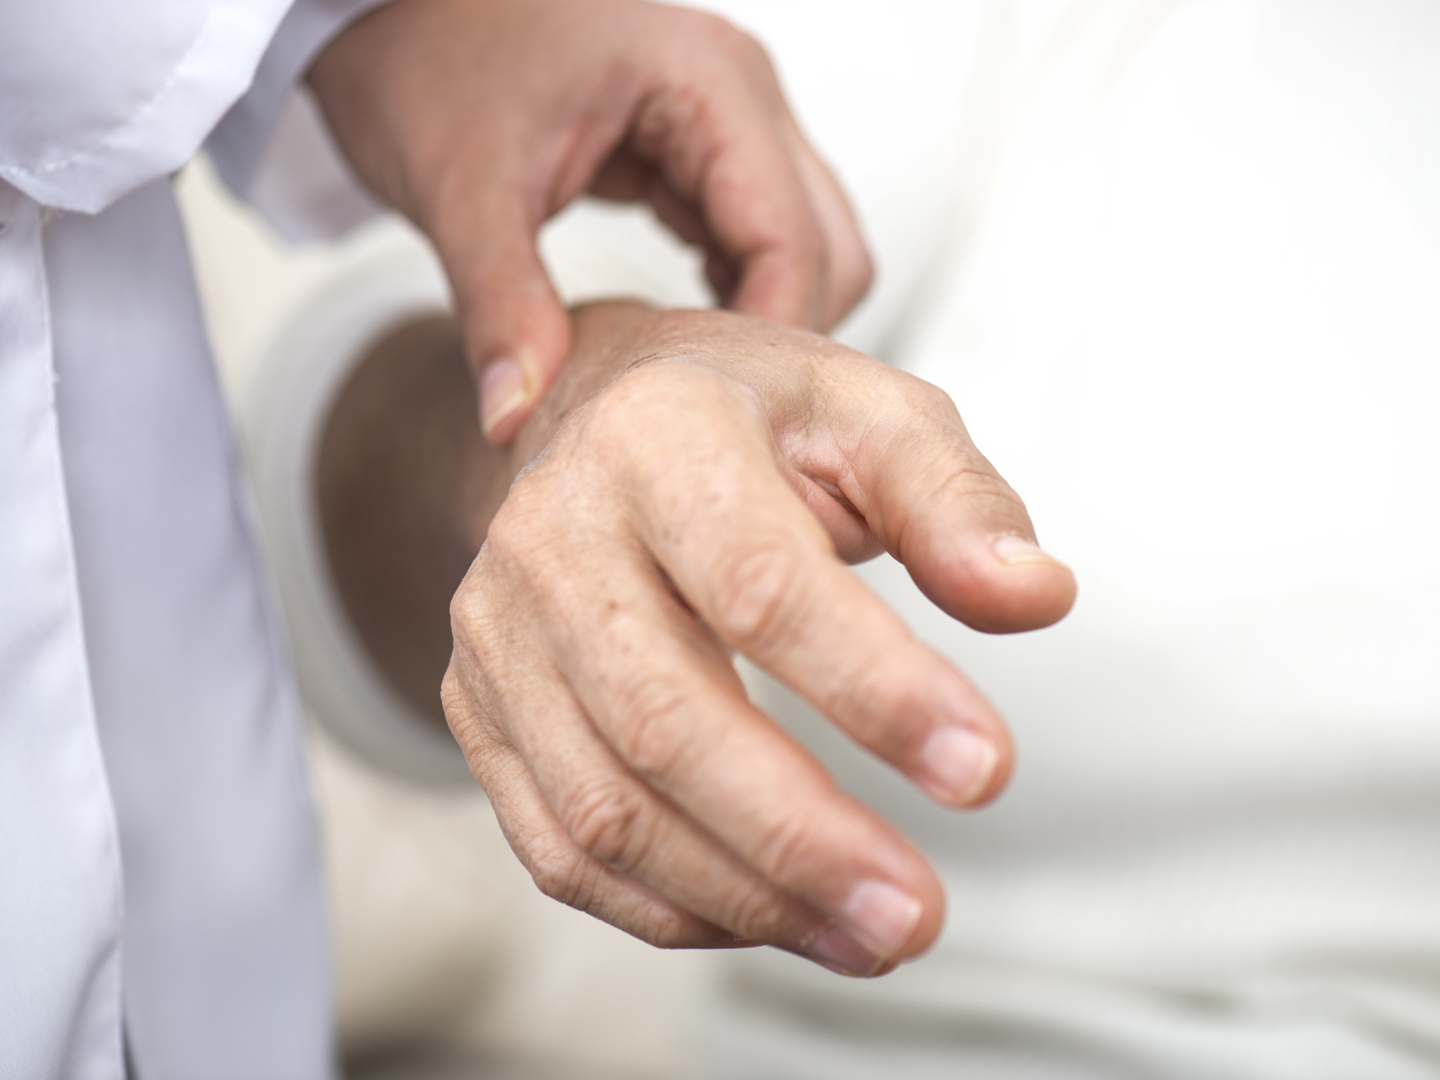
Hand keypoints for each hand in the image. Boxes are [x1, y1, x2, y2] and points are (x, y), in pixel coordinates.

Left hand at [308, 0, 871, 443]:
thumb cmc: (427, 48)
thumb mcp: (461, 189)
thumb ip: (500, 309)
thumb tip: (516, 419)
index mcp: (705, 81)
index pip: (792, 241)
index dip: (767, 341)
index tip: (713, 414)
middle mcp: (739, 93)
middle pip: (830, 248)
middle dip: (782, 336)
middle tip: (705, 405)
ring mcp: (729, 118)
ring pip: (807, 247)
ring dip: (763, 317)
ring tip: (690, 380)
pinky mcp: (700, 147)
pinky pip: (757, 238)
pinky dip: (735, 295)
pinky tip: (680, 336)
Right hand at [439, 303, 1075, 974]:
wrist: (601, 422)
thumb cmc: (754, 424)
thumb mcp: (870, 418)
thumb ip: (955, 505)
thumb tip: (1036, 598)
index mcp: (656, 437)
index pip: (758, 584)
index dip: (872, 688)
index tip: (981, 769)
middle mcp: (551, 536)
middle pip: (663, 717)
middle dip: (800, 837)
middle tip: (918, 915)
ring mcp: (499, 634)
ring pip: (604, 807)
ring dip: (745, 897)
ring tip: (870, 936)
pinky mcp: (480, 709)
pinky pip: (559, 847)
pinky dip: (670, 909)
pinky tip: (773, 916)